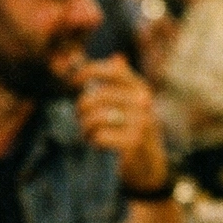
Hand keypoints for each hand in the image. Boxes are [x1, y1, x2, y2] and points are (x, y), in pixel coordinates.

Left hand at [73, 56, 168, 195]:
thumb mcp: (128, 104)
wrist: (149, 166)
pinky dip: (93, 140)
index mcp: (140, 88)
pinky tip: (96, 143)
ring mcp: (141, 123)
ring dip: (86, 127)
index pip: (112, 71)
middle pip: (99, 96)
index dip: (89, 72)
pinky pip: (100, 136)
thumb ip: (115, 82)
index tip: (73, 81)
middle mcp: (143, 103)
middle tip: (80, 117)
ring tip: (88, 133)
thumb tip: (104, 56)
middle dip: (82, 107)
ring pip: (96, 118)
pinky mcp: (134, 143)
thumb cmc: (131, 131)